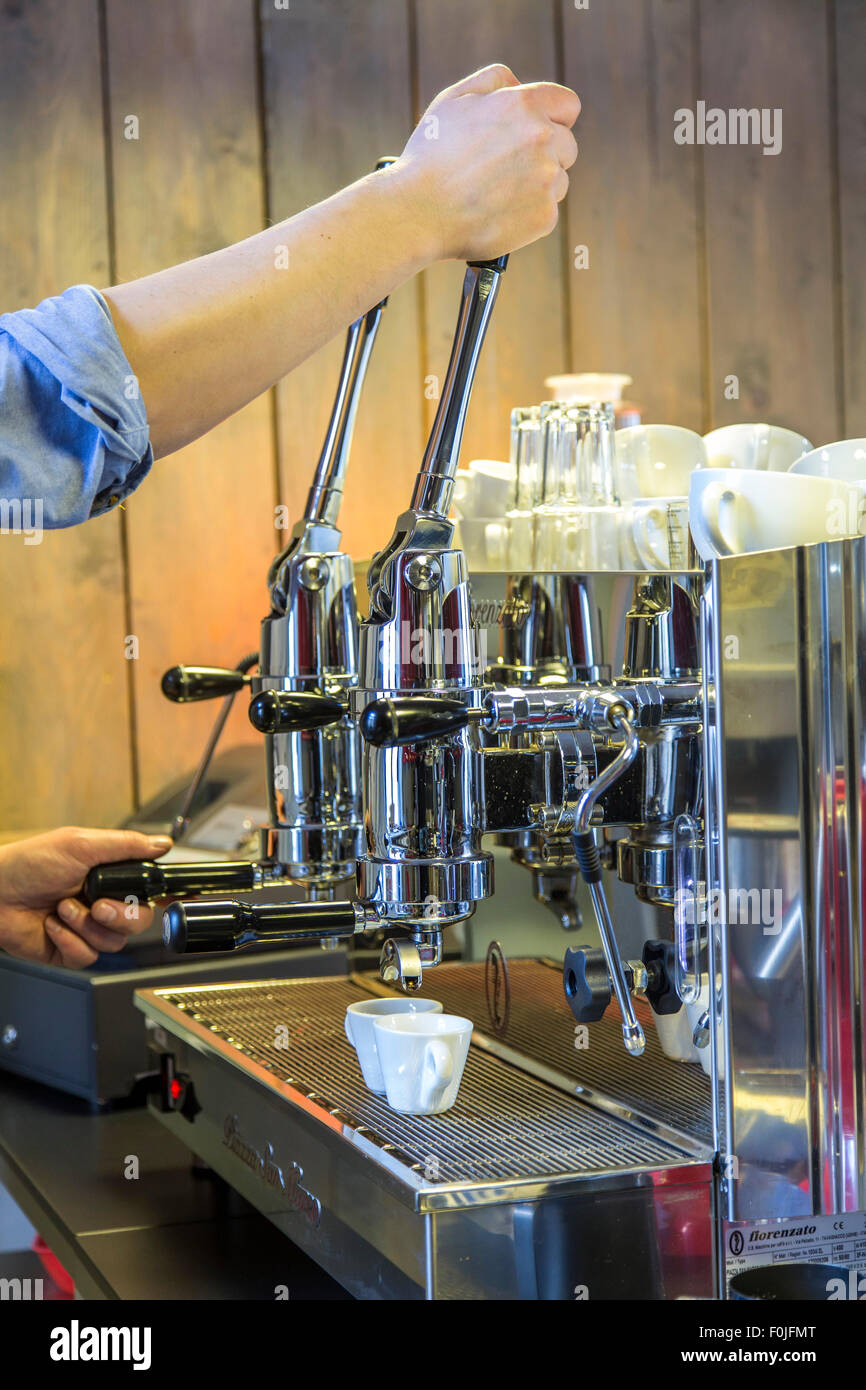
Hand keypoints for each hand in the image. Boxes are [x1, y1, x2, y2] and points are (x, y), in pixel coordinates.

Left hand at [0, 827, 172, 967]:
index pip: (149, 888)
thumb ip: (126, 845)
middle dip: (120, 916)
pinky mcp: (70, 949)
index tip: (173, 899)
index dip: (164, 895)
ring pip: (114, 941)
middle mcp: (102, 902)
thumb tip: (163, 844)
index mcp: (110, 876)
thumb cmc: (29, 864)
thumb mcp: (80, 844)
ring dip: (86, 926)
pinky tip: (52, 925)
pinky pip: (88, 956)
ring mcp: (87, 927)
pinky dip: (69, 940)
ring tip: (62, 909)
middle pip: (140, 921)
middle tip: (97, 905)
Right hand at [395, 63, 579, 260]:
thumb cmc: (430, 156)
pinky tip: (498, 212)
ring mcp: (546, 180)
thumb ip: (494, 80)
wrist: (418, 213)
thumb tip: (520, 85)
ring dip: (537, 186)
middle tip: (507, 170)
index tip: (539, 133)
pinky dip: (527, 215)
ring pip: (559, 181)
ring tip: (497, 193)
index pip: (569, 106)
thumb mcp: (454, 99)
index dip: (553, 119)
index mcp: (523, 104)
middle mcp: (542, 138)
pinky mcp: (544, 217)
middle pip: (567, 146)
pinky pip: (547, 212)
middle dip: (545, 155)